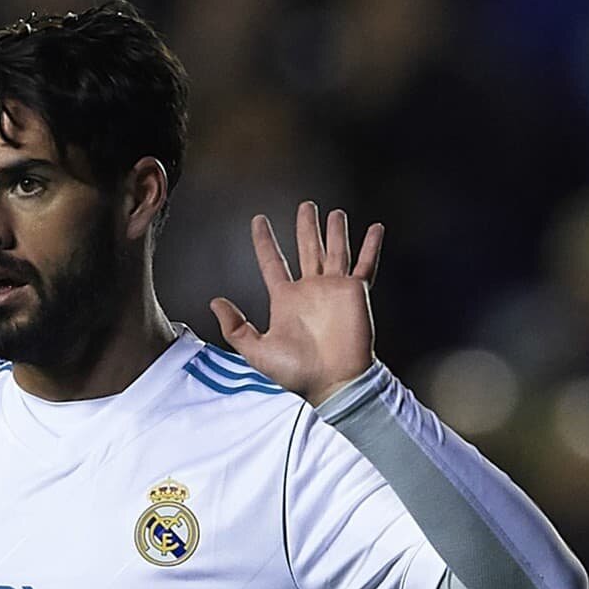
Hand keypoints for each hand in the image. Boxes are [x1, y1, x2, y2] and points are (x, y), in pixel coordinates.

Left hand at [209, 202, 384, 405]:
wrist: (333, 382)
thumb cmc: (297, 372)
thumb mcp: (256, 350)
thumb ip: (235, 326)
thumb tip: (214, 301)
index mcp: (285, 299)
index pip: (272, 262)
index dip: (264, 241)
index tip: (258, 221)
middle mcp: (309, 290)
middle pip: (306, 248)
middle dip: (305, 226)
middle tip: (305, 206)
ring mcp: (334, 289)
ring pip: (334, 251)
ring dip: (334, 231)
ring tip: (334, 212)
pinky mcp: (355, 293)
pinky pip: (365, 265)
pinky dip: (371, 246)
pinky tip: (374, 228)